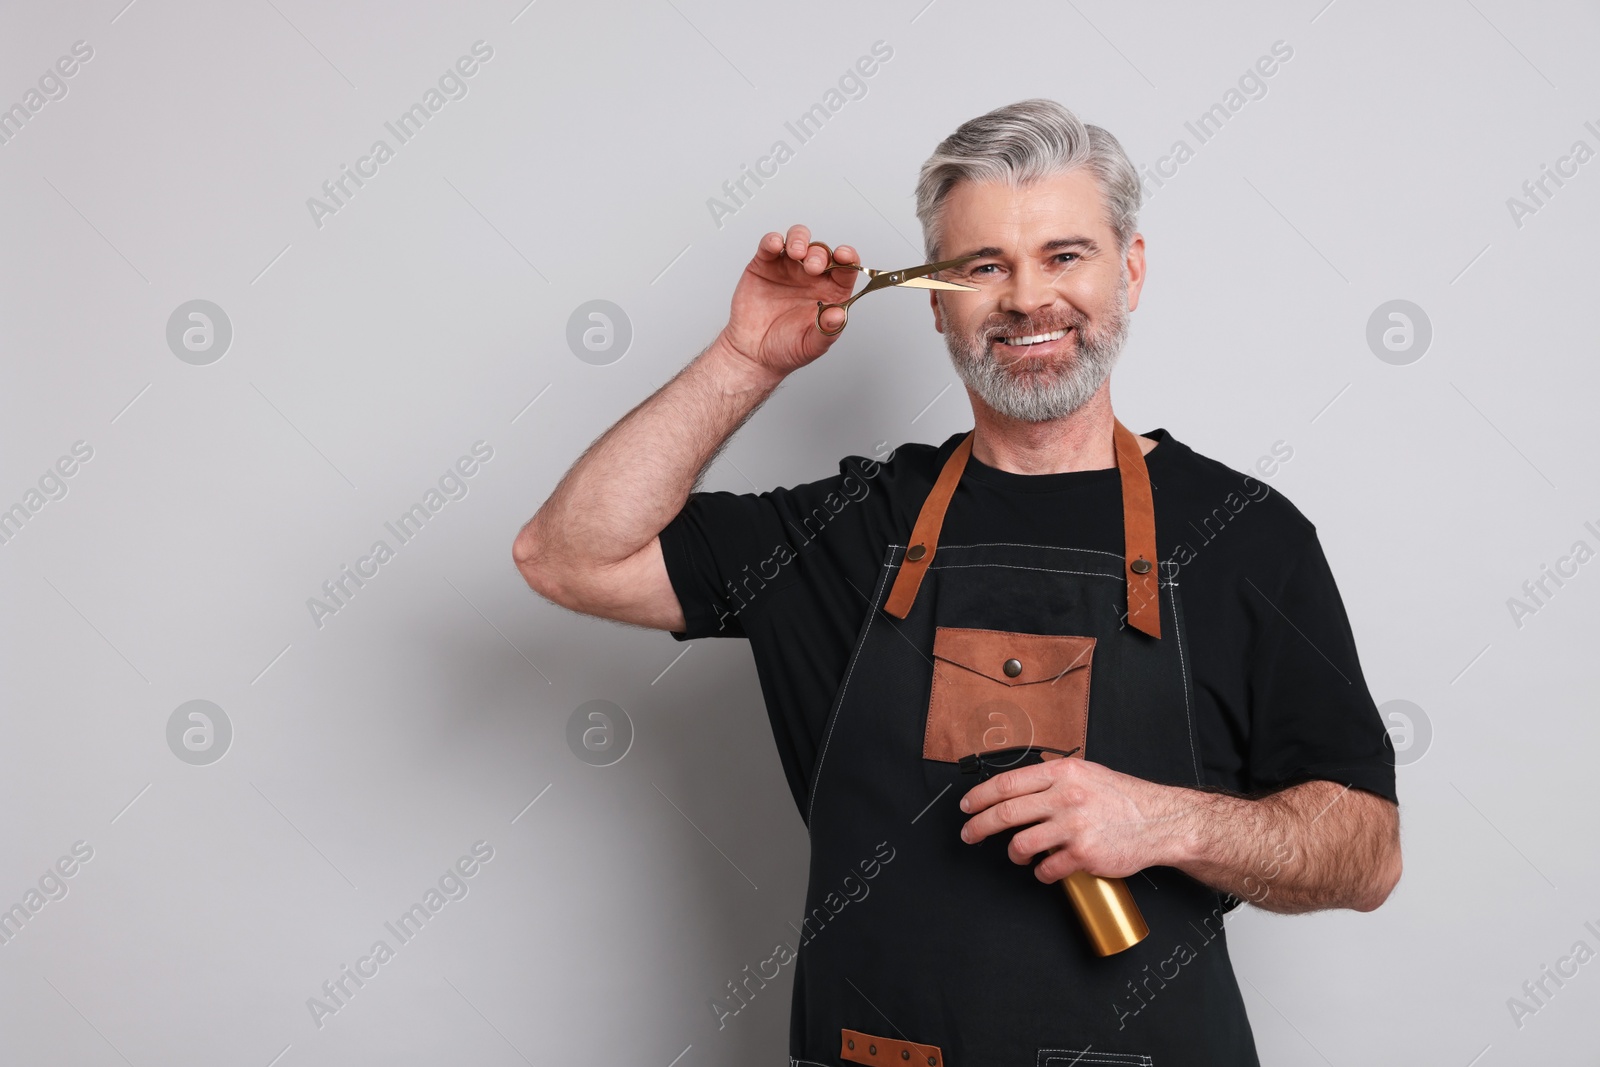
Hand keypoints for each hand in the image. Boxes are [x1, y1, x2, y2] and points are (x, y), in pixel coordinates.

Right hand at [714, 225, 860, 381]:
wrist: (753, 354)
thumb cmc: (785, 349)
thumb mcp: (811, 345)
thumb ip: (827, 331)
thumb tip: (839, 315)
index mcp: (830, 292)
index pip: (845, 269)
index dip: (848, 258)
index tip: (845, 256)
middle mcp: (811, 277)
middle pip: (822, 251)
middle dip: (819, 254)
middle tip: (813, 267)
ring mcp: (787, 268)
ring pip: (798, 239)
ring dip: (800, 240)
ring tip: (796, 252)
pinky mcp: (764, 265)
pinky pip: (770, 245)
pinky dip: (773, 240)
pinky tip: (776, 245)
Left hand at [957, 757, 1195, 883]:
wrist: (1160, 822)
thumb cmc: (1124, 799)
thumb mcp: (1087, 774)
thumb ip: (1054, 778)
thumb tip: (1019, 786)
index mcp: (1063, 773)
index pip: (1007, 784)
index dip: (979, 797)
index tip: (967, 807)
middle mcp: (1065, 797)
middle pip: (1005, 814)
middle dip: (979, 827)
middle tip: (969, 835)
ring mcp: (1073, 827)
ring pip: (1020, 844)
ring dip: (1013, 854)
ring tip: (1018, 855)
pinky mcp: (1083, 855)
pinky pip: (1046, 869)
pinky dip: (1040, 873)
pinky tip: (1046, 869)